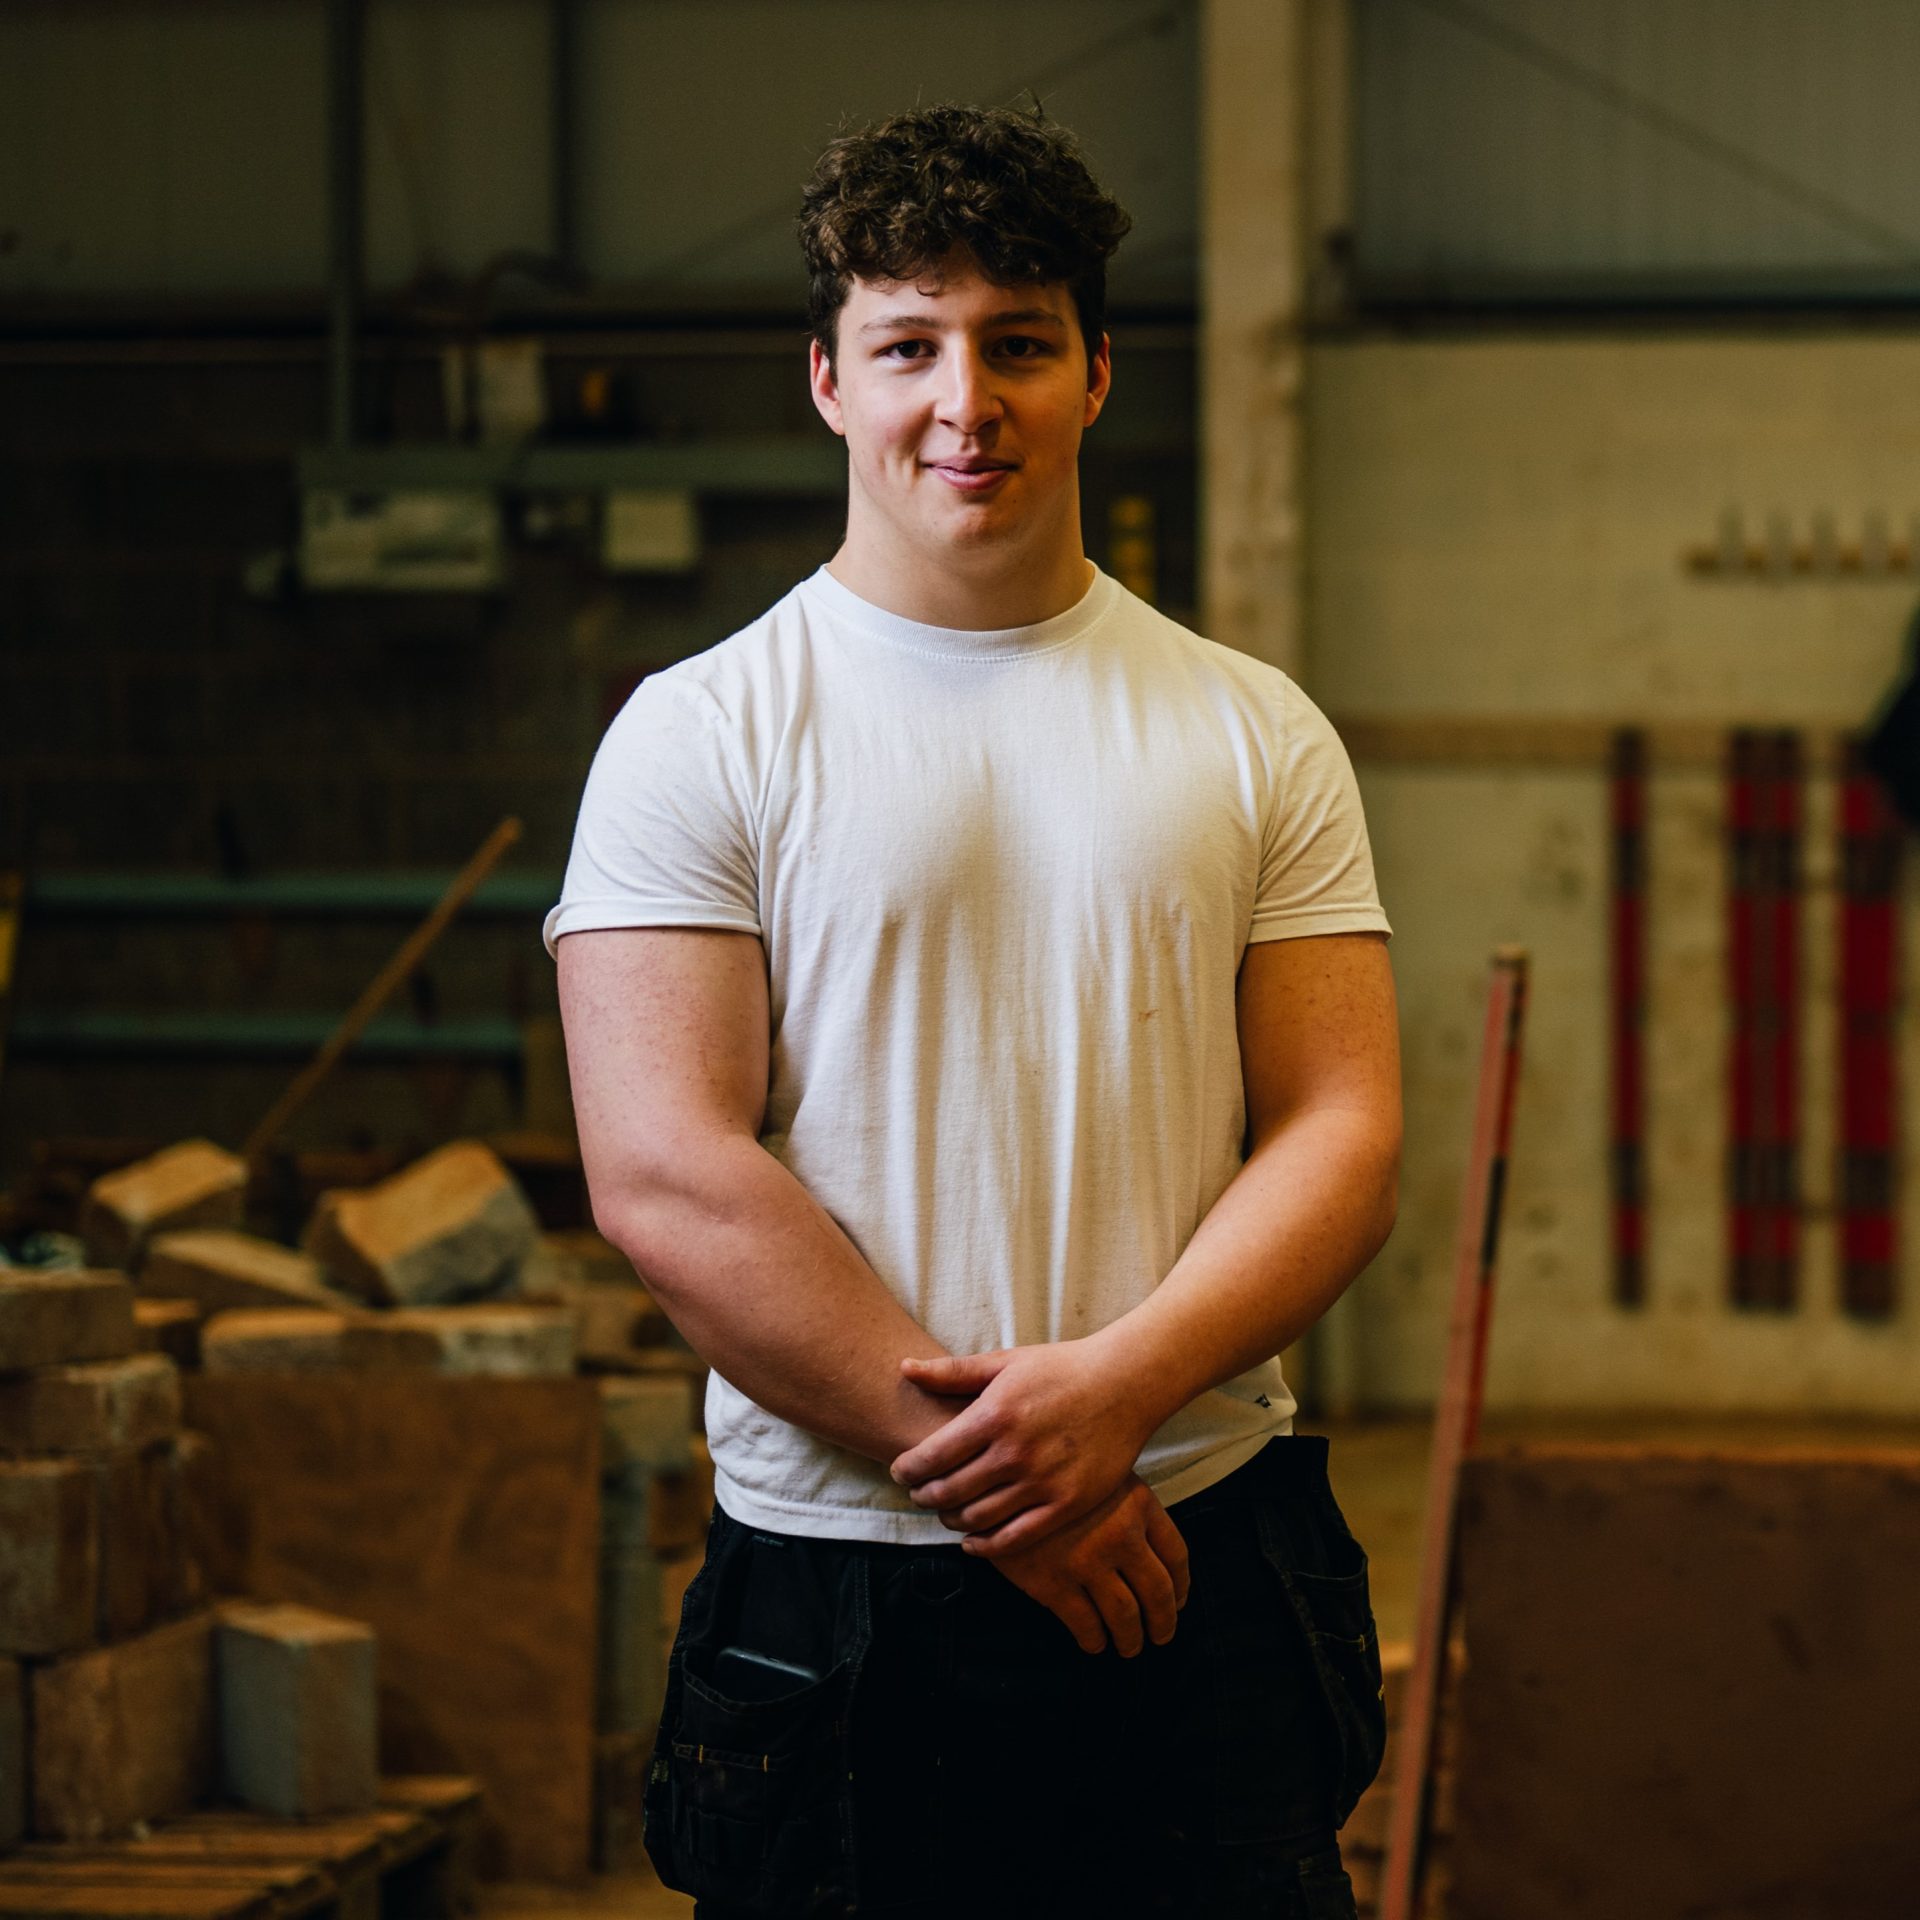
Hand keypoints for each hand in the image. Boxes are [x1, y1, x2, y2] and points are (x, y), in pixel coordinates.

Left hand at [891, 1340, 1158, 1557]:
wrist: (1125, 1384)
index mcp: (993, 1415)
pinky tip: (973, 1541)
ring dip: (951, 1519)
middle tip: (917, 1494)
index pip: (930, 1456)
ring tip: (945, 1511)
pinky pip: (1014, 1538)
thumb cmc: (1061, 1369)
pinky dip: (985, 1546)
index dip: (907, 1469)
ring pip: (976, 1518)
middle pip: (948, 1491)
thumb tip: (903, 1366)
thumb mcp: (1004, 1362)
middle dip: (923, 1496)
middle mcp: (1014, 1453)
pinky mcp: (1066, 1505)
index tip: (900, 1471)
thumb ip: (952, 1371)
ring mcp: (1041, 1483)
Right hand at [990, 1474, 1190, 1655]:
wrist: (994, 1471)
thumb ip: (1130, 1509)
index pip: (1177, 1554)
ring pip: (1125, 1616)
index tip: (1179, 1600)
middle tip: (1162, 1635)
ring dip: (1131, 1638)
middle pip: (1158, 1592)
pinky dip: (1094, 1640)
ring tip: (1130, 1647)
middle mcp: (1120, 1534)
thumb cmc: (1052, 1470)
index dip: (1181, 1585)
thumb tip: (1155, 1558)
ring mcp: (1087, 1560)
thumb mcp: (1102, 1474)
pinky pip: (1085, 1624)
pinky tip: (1094, 1642)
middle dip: (1164, 1621)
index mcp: (1139, 1503)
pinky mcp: (1052, 1582)